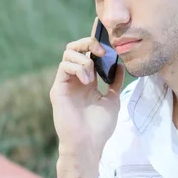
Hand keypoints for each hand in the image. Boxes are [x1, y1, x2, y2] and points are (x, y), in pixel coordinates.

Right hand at [50, 18, 124, 177]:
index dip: (95, 42)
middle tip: (101, 50)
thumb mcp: (113, 100)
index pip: (89, 54)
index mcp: (87, 81)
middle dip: (89, 43)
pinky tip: (87, 80)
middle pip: (76, 48)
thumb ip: (115, 82)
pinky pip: (64, 66)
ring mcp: (65, 83)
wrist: (89, 145)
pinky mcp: (57, 89)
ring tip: (93, 74)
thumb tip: (119, 64)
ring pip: (69, 54)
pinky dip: (77, 67)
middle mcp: (75, 79)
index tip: (106, 32)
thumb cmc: (100, 127)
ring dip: (84, 58)